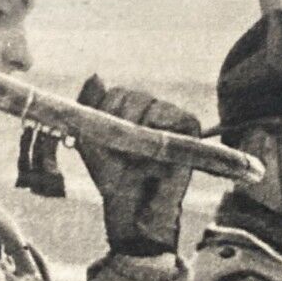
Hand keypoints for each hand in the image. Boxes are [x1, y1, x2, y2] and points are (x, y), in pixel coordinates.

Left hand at [75, 75, 199, 255]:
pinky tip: (154, 148)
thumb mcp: (90, 139)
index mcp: (130, 110)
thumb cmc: (112, 177)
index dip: (104, 112)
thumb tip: (97, 74)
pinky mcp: (190, 127)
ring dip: (135, 127)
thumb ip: (90, 105)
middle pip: (130, 94)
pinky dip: (158, 128)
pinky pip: (171, 112)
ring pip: (146, 102)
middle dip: (117, 120)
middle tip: (119, 149)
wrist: (132, 206)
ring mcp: (172, 116)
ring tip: (135, 153)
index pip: (115, 92)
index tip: (103, 137)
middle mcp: (152, 108)